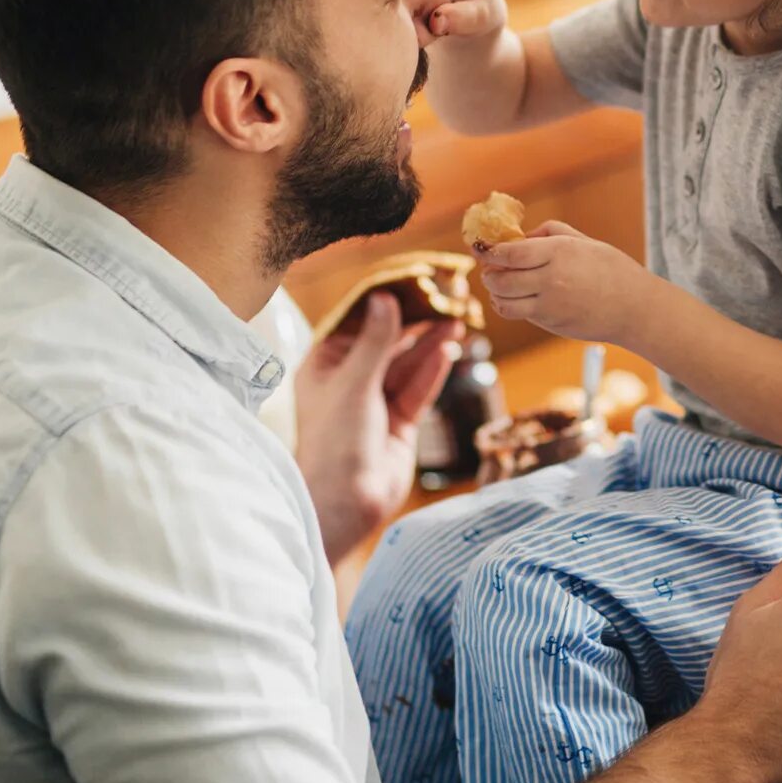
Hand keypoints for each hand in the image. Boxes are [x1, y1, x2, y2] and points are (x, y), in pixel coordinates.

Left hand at [292, 292, 459, 563]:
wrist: (345, 503)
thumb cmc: (335, 443)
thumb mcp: (354, 384)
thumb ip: (375, 342)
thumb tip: (385, 298)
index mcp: (324, 365)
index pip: (358, 322)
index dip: (385, 300)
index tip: (413, 279)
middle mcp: (349, 379)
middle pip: (387, 340)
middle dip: (415, 321)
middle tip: (445, 299)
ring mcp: (376, 401)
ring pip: (407, 363)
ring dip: (430, 343)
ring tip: (457, 320)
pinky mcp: (399, 421)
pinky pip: (419, 388)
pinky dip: (433, 370)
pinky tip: (449, 351)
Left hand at [479, 220, 651, 342]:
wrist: (634, 308)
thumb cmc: (612, 269)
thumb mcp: (584, 241)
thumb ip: (549, 233)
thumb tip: (521, 237)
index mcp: (560, 252)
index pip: (510, 253)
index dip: (489, 251)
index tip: (481, 247)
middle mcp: (552, 279)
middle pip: (500, 279)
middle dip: (488, 273)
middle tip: (489, 266)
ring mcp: (550, 305)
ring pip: (503, 301)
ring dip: (495, 291)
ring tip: (500, 282)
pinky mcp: (550, 323)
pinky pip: (517, 314)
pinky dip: (508, 304)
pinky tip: (515, 296)